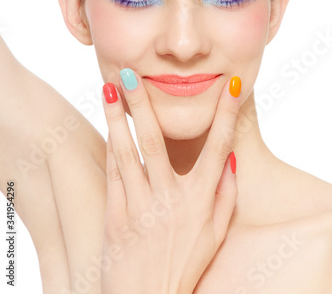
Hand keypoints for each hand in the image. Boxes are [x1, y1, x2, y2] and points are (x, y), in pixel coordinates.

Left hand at [100, 70, 240, 293]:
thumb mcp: (216, 235)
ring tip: (108, 89)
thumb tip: (229, 160)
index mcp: (201, 200)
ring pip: (126, 152)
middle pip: (156, 141)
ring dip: (117, 118)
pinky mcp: (116, 217)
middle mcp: (170, 199)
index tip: (232, 84)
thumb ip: (225, 196)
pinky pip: (113, 175)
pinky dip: (110, 147)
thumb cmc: (186, 265)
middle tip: (131, 73)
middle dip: (144, 103)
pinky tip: (108, 126)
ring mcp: (140, 208)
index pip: (219, 147)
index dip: (227, 113)